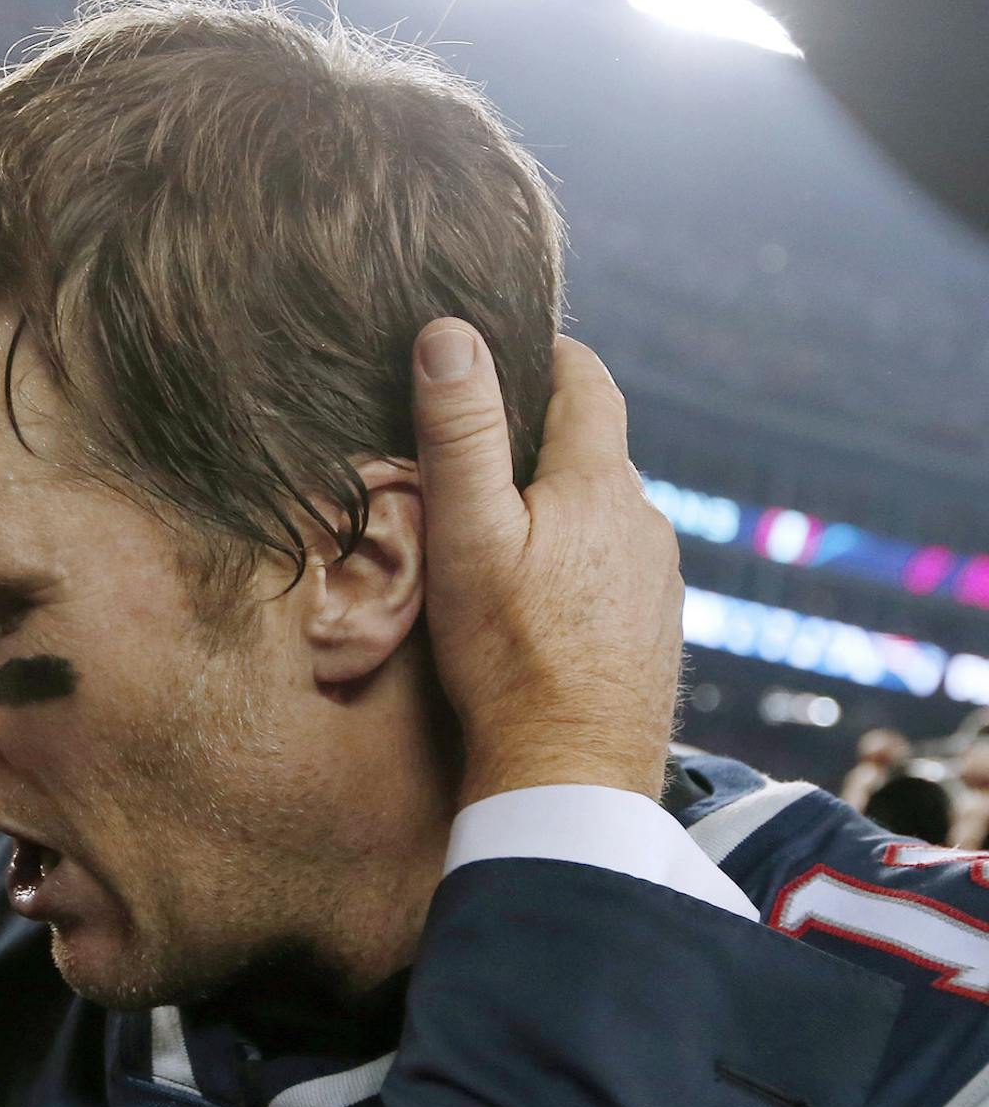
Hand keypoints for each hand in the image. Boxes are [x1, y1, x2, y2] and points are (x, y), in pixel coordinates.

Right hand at [411, 321, 680, 804]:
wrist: (572, 773)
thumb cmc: (509, 655)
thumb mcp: (466, 533)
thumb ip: (460, 431)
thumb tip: (450, 334)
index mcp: (600, 483)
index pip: (587, 382)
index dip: (548, 353)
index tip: (509, 345)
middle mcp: (644, 520)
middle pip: (593, 453)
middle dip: (540, 443)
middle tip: (475, 454)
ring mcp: (657, 579)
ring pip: (604, 517)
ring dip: (560, 512)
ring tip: (499, 538)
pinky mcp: (654, 631)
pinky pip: (615, 573)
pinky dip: (577, 567)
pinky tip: (538, 604)